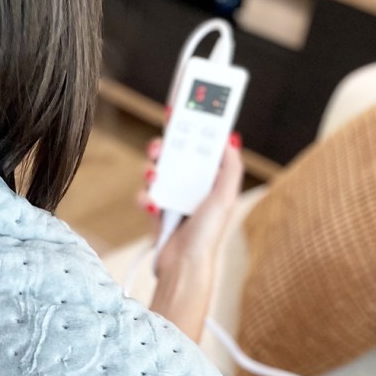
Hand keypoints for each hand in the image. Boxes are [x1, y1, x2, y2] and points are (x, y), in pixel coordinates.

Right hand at [138, 134, 244, 276]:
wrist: (183, 265)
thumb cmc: (206, 235)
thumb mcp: (225, 198)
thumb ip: (230, 168)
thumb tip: (230, 140)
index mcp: (211, 179)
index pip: (201, 146)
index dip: (194, 127)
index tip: (185, 109)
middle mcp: (192, 185)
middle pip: (175, 154)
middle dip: (165, 146)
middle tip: (161, 143)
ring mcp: (173, 196)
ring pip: (156, 170)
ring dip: (152, 170)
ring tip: (153, 174)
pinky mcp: (156, 209)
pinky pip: (145, 194)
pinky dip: (145, 198)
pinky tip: (152, 205)